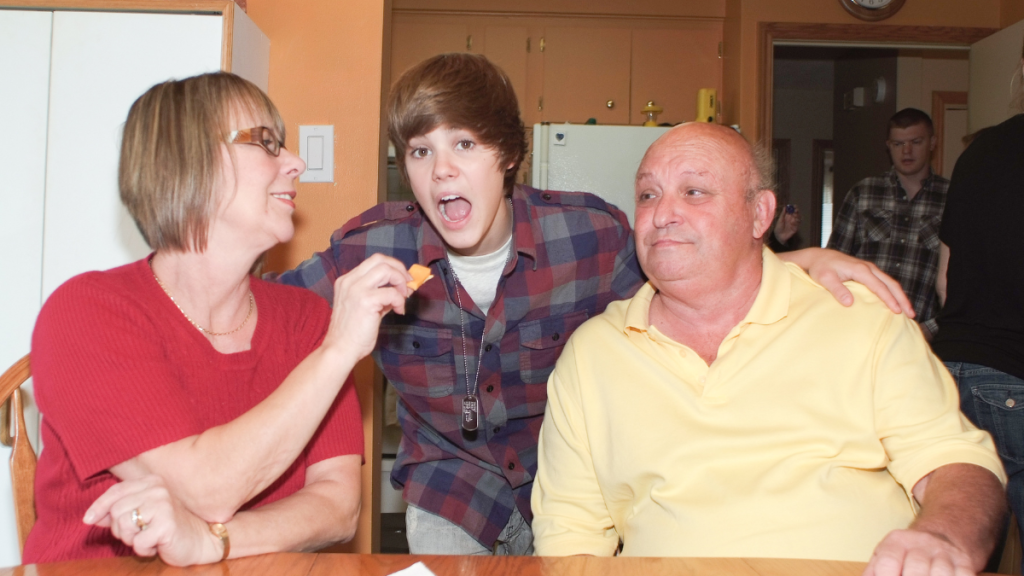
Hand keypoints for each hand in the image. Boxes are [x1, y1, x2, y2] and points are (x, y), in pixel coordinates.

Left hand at [83, 475, 222, 565]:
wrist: (199, 540)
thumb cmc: (166, 529)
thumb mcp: (140, 517)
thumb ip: (117, 513)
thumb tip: (91, 517)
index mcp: (151, 482)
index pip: (116, 491)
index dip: (99, 506)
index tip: (88, 520)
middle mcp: (157, 489)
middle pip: (116, 511)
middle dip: (121, 530)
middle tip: (138, 534)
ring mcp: (163, 504)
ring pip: (123, 525)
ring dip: (132, 540)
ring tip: (148, 538)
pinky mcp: (167, 523)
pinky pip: (137, 542)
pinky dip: (143, 550)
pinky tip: (157, 545)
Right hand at [323, 253, 412, 360]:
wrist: (340, 349)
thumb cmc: (352, 333)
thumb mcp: (367, 307)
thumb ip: (383, 295)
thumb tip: (405, 288)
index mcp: (347, 280)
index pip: (373, 261)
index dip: (393, 267)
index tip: (403, 279)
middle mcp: (350, 281)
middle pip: (380, 259)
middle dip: (399, 269)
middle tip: (407, 284)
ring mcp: (356, 289)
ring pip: (386, 270)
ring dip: (400, 282)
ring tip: (402, 298)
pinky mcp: (365, 301)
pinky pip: (392, 293)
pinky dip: (400, 301)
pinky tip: (398, 311)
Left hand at [774, 206, 800, 243]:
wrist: (779, 236)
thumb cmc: (778, 227)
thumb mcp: (780, 220)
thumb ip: (783, 214)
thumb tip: (785, 207)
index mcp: (788, 216)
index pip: (792, 210)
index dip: (794, 208)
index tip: (795, 205)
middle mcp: (792, 219)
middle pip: (796, 213)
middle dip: (797, 211)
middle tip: (796, 210)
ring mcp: (794, 223)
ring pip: (799, 218)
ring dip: (798, 216)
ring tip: (795, 215)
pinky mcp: (796, 227)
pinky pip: (798, 224)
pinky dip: (796, 222)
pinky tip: (793, 222)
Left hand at [787, 248, 914, 316]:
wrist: (818, 257)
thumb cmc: (821, 268)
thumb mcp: (825, 279)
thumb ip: (837, 289)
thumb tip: (849, 303)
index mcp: (860, 269)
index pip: (879, 286)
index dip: (889, 299)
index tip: (897, 311)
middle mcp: (868, 268)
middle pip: (891, 283)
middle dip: (902, 299)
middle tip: (911, 314)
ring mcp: (869, 269)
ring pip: (890, 283)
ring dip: (900, 296)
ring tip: (908, 312)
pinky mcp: (868, 272)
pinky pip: (884, 283)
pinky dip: (893, 293)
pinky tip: (895, 303)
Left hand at [864, 528, 975, 575]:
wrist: (940, 538)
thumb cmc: (904, 556)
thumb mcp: (884, 557)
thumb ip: (872, 574)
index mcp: (896, 542)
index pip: (888, 564)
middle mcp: (921, 543)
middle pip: (916, 571)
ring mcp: (944, 552)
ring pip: (941, 574)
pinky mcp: (964, 562)